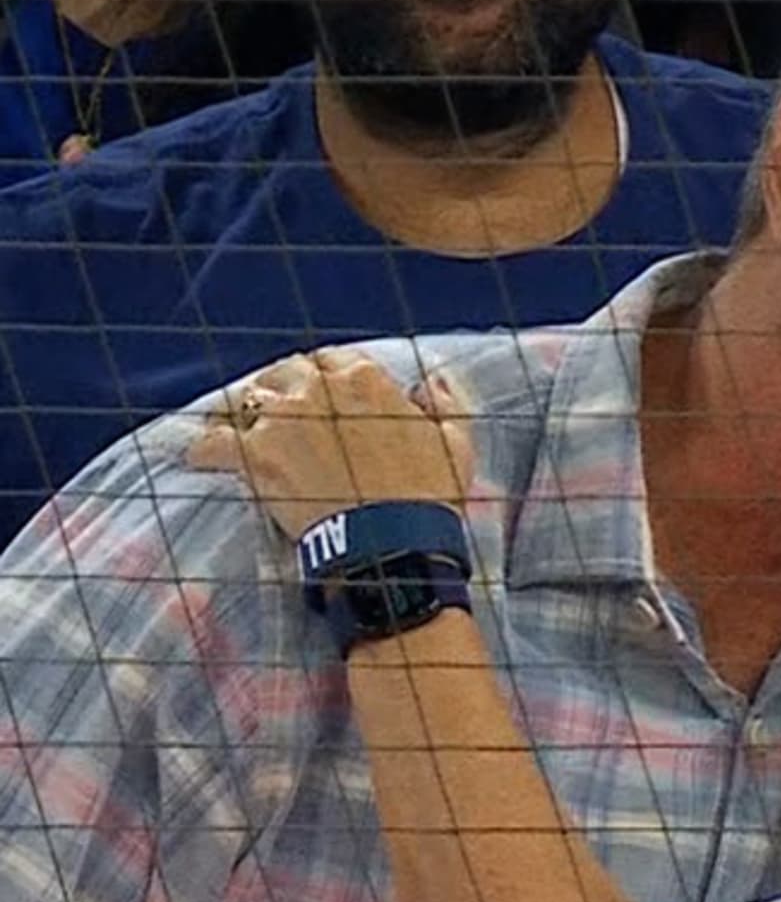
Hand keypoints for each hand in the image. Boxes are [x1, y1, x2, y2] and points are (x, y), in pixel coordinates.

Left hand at [187, 349, 473, 541]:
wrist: (394, 542)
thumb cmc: (428, 495)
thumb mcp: (456, 442)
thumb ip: (444, 404)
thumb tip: (431, 385)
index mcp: (364, 379)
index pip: (332, 359)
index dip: (327, 376)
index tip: (326, 393)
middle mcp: (316, 390)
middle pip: (285, 373)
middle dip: (285, 389)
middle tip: (285, 413)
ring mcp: (280, 422)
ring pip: (247, 400)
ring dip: (247, 414)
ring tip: (243, 430)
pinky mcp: (255, 458)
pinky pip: (212, 443)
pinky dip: (205, 449)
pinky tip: (204, 455)